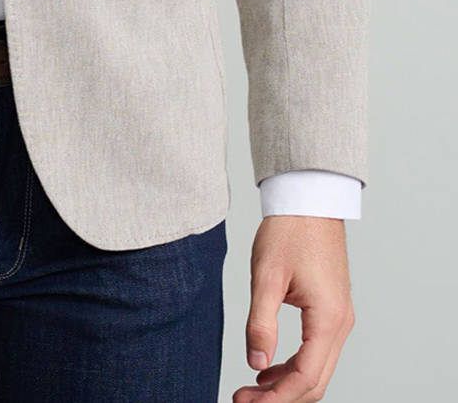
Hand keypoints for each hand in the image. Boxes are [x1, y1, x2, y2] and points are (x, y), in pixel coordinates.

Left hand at [235, 215, 354, 401]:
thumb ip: (261, 323)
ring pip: (317, 370)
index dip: (276, 398)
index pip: (305, 378)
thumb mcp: (267, 276)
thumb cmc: (289, 232)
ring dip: (286, 385)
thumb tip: (256, 365)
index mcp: (328, 319)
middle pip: (315, 382)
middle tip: (242, 401)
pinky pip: (316, 352)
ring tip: (251, 390)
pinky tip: (267, 369)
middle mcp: (340, 324)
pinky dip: (294, 366)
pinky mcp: (331, 311)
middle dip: (280, 398)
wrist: (309, 200)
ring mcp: (339, 318)